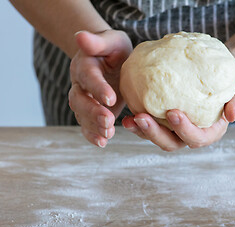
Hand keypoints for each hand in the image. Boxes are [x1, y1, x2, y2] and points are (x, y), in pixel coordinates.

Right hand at [68, 30, 132, 147]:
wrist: (110, 60)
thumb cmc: (114, 49)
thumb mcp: (111, 40)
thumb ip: (97, 41)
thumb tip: (80, 36)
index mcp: (85, 66)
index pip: (89, 78)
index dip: (98, 88)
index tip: (110, 99)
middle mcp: (80, 85)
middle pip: (80, 101)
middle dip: (93, 112)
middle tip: (108, 121)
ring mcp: (85, 100)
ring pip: (82, 116)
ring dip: (94, 127)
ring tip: (107, 135)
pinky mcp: (91, 112)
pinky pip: (87, 125)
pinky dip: (92, 135)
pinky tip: (102, 142)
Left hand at [121, 75, 234, 151]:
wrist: (218, 71)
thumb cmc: (234, 80)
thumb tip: (232, 115)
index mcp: (210, 131)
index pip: (198, 138)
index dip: (185, 131)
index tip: (173, 113)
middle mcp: (190, 133)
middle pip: (172, 143)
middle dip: (155, 134)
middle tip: (141, 118)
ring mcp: (175, 127)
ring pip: (156, 136)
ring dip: (142, 131)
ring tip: (129, 119)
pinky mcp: (163, 117)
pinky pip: (149, 123)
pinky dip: (138, 120)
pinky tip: (128, 111)